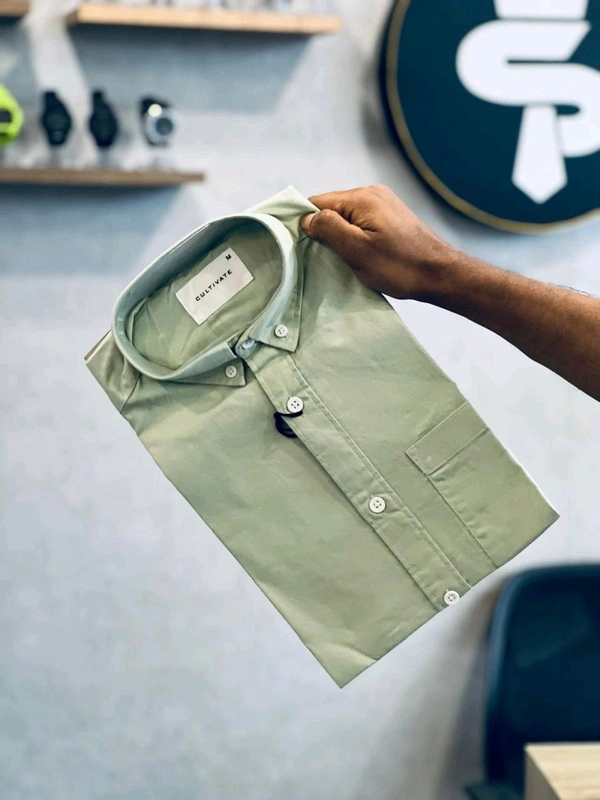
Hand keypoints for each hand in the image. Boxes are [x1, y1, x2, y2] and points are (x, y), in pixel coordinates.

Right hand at [300, 184, 457, 300]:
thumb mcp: (356, 250)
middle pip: (333, 208)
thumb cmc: (398, 265)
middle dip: (325, 230)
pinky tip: (360, 253)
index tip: (302, 246)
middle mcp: (373, 193)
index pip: (318, 202)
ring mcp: (385, 203)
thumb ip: (328, 228)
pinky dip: (356, 236)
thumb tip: (307, 217)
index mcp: (362, 197)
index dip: (306, 223)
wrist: (439, 274)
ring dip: (341, 235)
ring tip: (344, 258)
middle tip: (324, 257)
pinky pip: (362, 222)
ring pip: (348, 216)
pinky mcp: (392, 216)